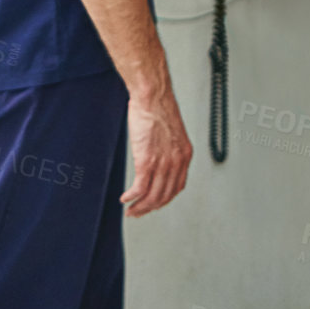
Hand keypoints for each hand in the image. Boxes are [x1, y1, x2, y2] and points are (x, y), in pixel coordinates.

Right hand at [120, 92, 192, 216]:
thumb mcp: (172, 132)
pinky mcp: (147, 161)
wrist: (153, 96)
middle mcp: (177, 162)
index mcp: (185, 155)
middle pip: (164, 196)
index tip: (154, 203)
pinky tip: (125, 198)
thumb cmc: (159, 108)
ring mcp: (162, 163)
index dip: (164, 199)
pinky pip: (140, 188)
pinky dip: (131, 197)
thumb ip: (169, 148)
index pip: (177, 187)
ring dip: (140, 207)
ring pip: (152, 196)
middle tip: (138, 212)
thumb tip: (159, 158)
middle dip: (150, 208)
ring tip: (130, 210)